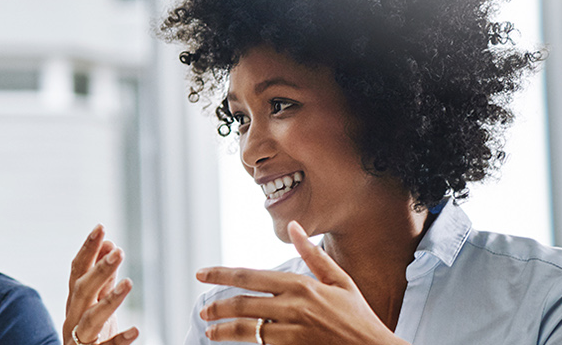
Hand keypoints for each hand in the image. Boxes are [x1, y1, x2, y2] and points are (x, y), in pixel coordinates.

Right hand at [62, 225, 137, 344]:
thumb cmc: (89, 333)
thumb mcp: (95, 303)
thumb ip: (103, 279)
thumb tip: (110, 246)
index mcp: (75, 301)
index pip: (77, 270)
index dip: (88, 249)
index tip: (100, 228)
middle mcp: (73, 317)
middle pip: (82, 290)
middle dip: (98, 270)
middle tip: (118, 251)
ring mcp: (80, 337)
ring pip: (91, 318)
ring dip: (110, 300)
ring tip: (129, 283)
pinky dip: (120, 339)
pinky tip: (136, 330)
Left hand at [193, 222, 404, 344]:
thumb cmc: (359, 317)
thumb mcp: (340, 280)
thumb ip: (312, 255)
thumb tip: (295, 228)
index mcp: (301, 285)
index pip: (250, 276)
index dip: (221, 275)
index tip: (202, 274)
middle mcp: (293, 307)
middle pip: (242, 304)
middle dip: (217, 306)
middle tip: (203, 310)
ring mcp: (292, 331)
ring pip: (247, 329)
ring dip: (223, 329)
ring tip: (210, 330)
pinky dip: (246, 343)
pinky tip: (235, 342)